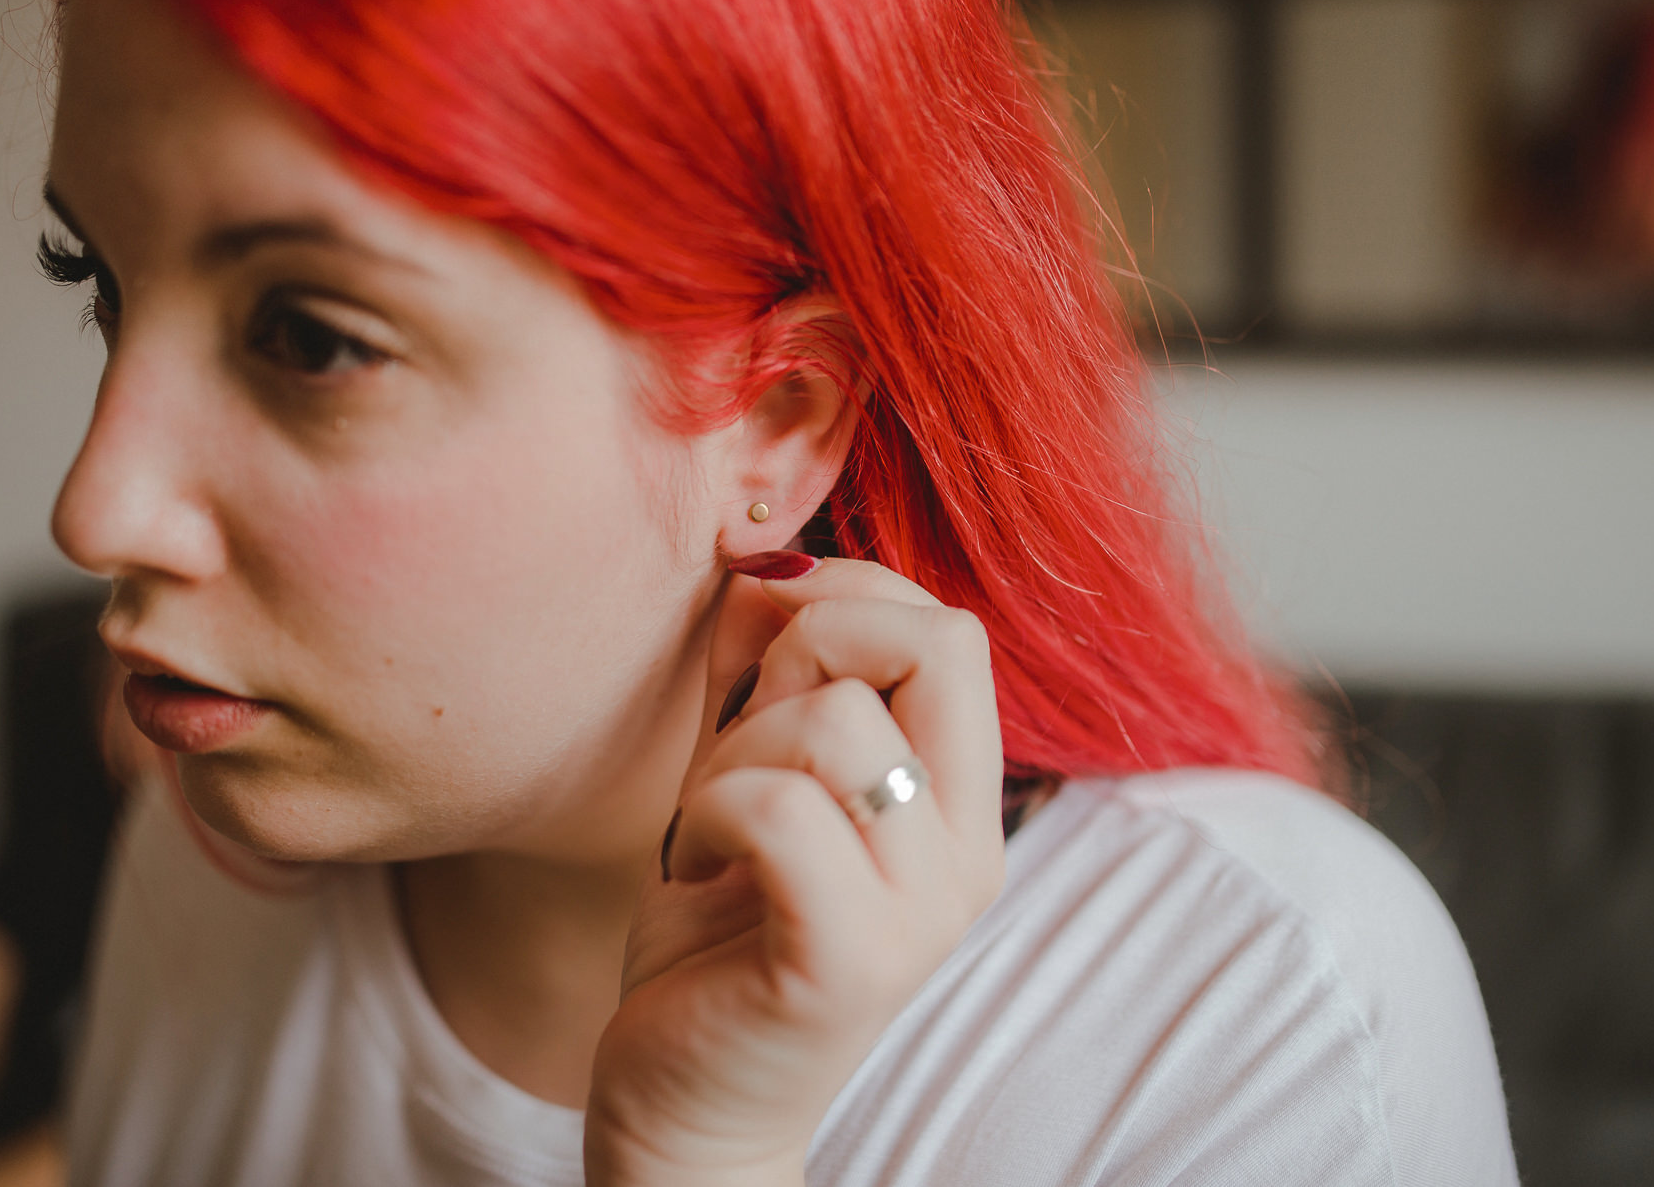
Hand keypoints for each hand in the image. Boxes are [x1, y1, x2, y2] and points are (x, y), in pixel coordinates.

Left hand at [584, 555, 1006, 1185]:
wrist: (687, 1097)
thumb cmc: (717, 924)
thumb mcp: (741, 765)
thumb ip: (760, 665)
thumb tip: (759, 555)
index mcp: (958, 800)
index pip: (952, 628)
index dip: (847, 594)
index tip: (765, 642)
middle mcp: (966, 853)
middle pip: (936, 641)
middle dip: (811, 644)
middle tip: (745, 729)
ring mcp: (919, 911)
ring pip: (835, 721)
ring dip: (734, 750)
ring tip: (709, 820)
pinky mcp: (848, 961)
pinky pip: (779, 807)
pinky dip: (708, 809)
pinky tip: (690, 865)